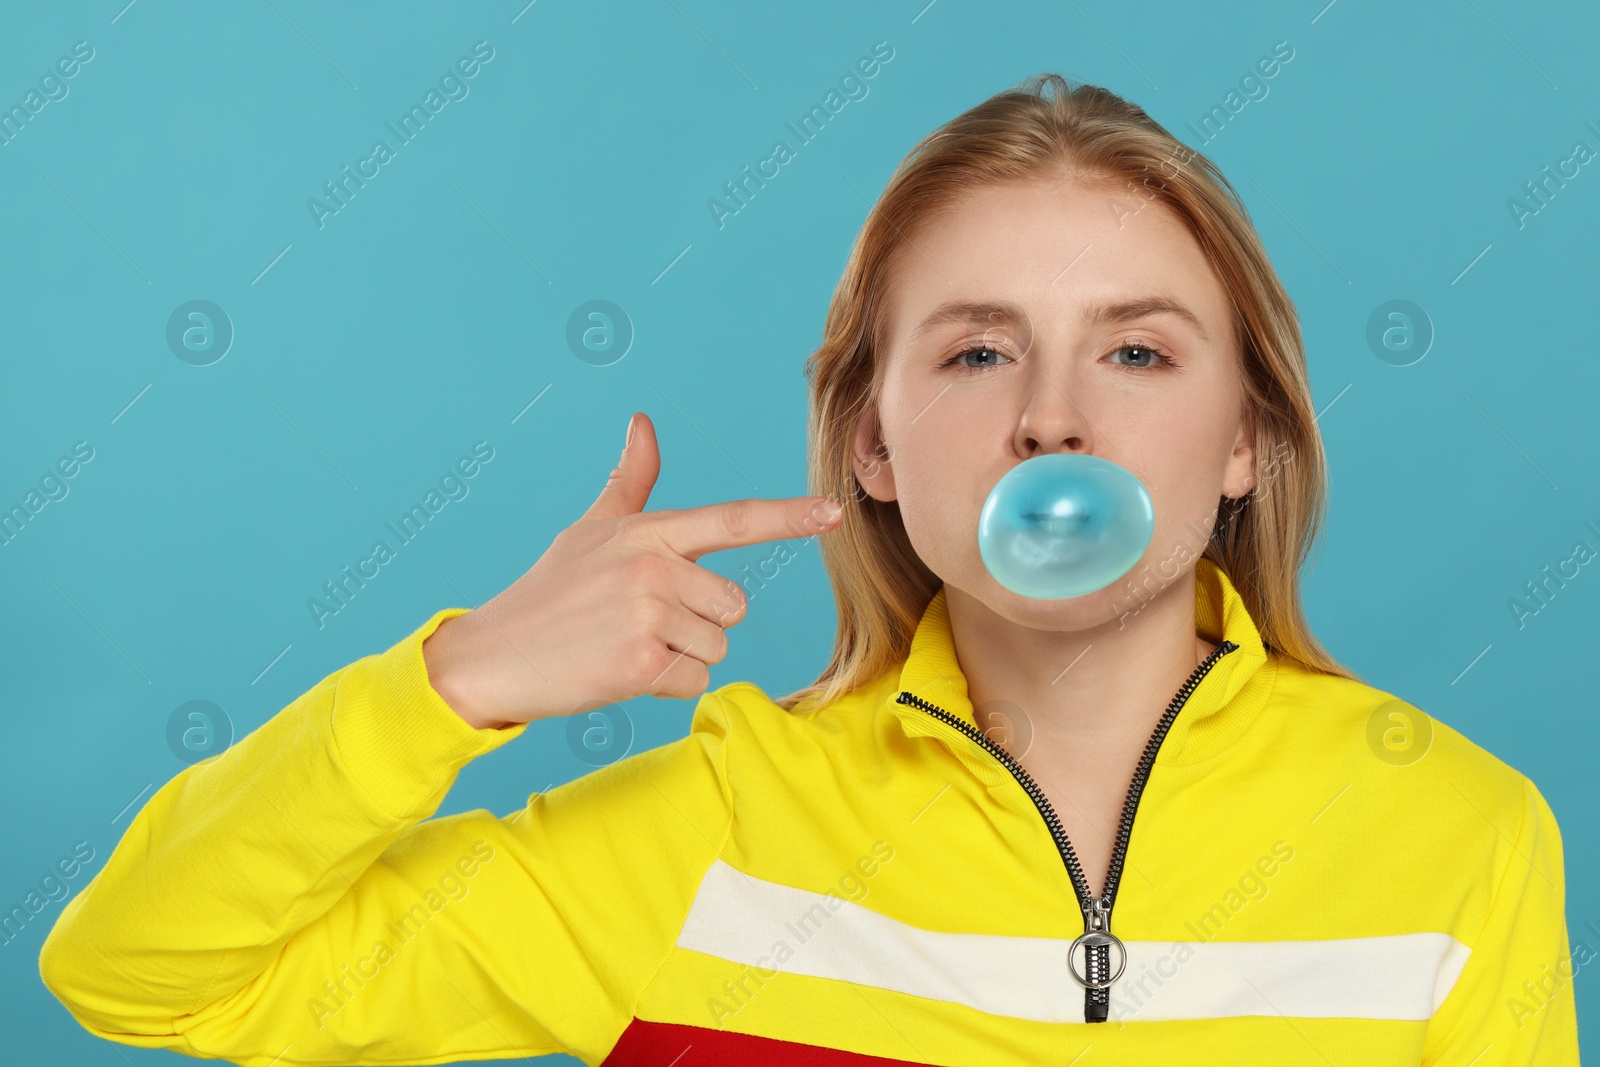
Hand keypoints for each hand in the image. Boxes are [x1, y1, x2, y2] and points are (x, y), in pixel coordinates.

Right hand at [422, 412, 842, 728]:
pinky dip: (664, 688)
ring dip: (680, 657)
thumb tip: (643, 422)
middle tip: (638, 624)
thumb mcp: (590, 530)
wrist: (492, 655)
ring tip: (625, 646)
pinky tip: (619, 673)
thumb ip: (631, 482)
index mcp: (648, 531)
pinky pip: (694, 681)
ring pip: (717, 646)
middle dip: (698, 623)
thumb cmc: (548, 593)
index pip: (732, 519)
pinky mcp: (642, 662)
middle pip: (733, 605)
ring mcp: (648, 613)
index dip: (789, 517)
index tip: (834, 512)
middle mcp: (653, 565)